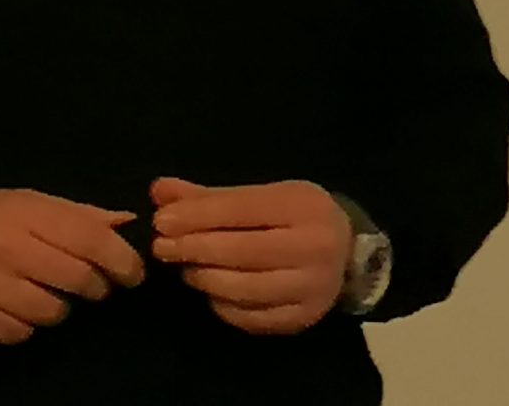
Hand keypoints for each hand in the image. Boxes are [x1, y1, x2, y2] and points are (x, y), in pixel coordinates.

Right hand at [0, 188, 145, 344]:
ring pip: (52, 311)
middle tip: (97, 287)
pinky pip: (20, 333)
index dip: (121, 258)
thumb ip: (73, 214)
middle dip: (97, 287)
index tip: (133, 273)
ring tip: (48, 296)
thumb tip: (125, 221)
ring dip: (60, 308)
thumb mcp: (18, 202)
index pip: (90, 237)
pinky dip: (26, 326)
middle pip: (77, 278)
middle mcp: (8, 250)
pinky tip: (14, 310)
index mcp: (24, 214)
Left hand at [150, 176, 350, 335]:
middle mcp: (314, 246)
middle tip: (161, 248)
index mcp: (305, 206)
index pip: (243, 209)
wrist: (349, 254)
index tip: (161, 221)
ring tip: (186, 269)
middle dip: (194, 248)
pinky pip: (249, 317)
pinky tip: (212, 292)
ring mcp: (310, 286)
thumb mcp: (265, 198)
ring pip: (242, 288)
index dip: (198, 215)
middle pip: (241, 250)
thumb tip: (159, 190)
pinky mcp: (301, 318)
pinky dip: (222, 305)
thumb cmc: (298, 219)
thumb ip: (211, 197)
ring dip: (203, 278)